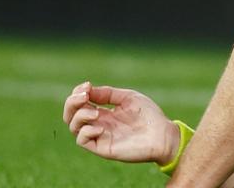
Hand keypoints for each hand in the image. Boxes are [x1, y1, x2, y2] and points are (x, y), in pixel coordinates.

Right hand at [63, 81, 180, 163]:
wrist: (163, 135)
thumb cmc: (148, 116)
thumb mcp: (128, 98)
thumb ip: (108, 94)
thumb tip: (87, 90)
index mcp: (103, 112)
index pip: (79, 103)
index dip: (77, 93)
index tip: (87, 85)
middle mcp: (98, 124)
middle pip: (70, 115)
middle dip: (71, 103)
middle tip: (83, 96)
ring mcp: (99, 135)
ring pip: (73, 127)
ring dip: (79, 115)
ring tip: (96, 112)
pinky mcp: (102, 147)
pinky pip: (82, 141)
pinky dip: (86, 131)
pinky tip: (101, 126)